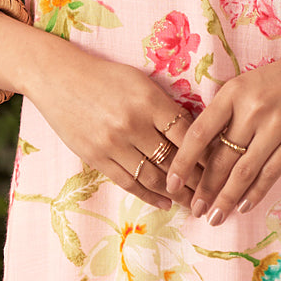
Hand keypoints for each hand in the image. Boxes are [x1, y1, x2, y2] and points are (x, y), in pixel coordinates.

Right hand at [0, 14, 201, 209]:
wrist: (57, 78)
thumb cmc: (104, 76)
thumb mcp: (140, 82)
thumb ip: (165, 107)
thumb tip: (195, 134)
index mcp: (149, 100)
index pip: (187, 135)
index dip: (207, 155)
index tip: (223, 167)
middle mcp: (133, 124)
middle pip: (173, 160)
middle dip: (198, 181)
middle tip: (215, 194)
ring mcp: (113, 143)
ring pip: (154, 177)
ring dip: (177, 194)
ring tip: (194, 204)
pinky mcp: (96, 157)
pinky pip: (128, 183)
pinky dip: (150, 196)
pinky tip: (165, 203)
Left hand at [164, 33, 280, 223]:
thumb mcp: (249, 84)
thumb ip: (228, 113)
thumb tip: (204, 152)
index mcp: (233, 92)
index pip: (199, 133)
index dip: (182, 161)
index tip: (171, 182)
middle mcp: (252, 109)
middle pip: (220, 158)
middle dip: (203, 189)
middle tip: (193, 210)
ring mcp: (276, 126)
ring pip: (243, 172)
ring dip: (225, 199)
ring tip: (214, 217)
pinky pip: (270, 174)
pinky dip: (254, 194)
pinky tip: (242, 207)